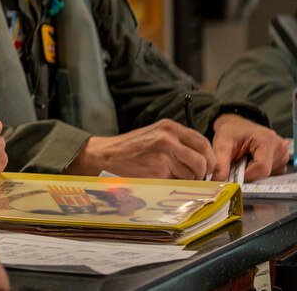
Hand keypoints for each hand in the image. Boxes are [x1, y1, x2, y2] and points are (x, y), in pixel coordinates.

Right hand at [66, 119, 214, 178]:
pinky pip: (178, 183)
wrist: (102, 156)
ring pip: (192, 174)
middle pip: (202, 160)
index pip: (202, 142)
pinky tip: (159, 181)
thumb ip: (176, 142)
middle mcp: (168, 138)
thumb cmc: (128, 149)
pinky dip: (173, 186)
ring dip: (186, 180)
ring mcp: (164, 155)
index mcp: (168, 127)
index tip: (208, 169)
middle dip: (201, 173)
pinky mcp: (158, 171)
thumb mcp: (153, 135)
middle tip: (193, 178)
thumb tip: (202, 159)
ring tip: (168, 177)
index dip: (209, 158)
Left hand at [210, 113, 287, 180]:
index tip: (233, 173)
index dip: (246, 175)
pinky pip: (271, 174)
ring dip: (253, 172)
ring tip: (244, 159)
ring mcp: (283, 154)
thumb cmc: (230, 132)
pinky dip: (258, 171)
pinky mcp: (282, 160)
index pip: (261, 168)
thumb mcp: (221, 144)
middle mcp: (279, 147)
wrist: (236, 126)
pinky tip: (251, 161)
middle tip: (237, 163)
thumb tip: (218, 180)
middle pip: (265, 173)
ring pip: (268, 175)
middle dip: (248, 173)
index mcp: (266, 140)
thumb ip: (220, 163)